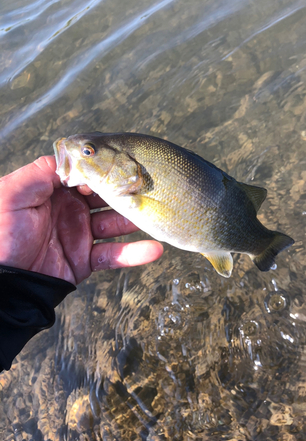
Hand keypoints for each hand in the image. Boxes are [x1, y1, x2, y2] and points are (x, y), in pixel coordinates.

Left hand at [0, 156, 162, 284]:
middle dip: (125, 191)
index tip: (120, 167)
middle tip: (147, 186)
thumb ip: (40, 172)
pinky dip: (134, 253)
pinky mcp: (85, 259)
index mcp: (52, 191)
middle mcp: (70, 209)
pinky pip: (114, 255)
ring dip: (136, 219)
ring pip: (115, 223)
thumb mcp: (12, 194)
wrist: (3, 282)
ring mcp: (80, 234)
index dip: (102, 170)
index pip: (85, 175)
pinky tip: (154, 249)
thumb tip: (70, 157)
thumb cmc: (0, 234)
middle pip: (105, 197)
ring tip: (156, 213)